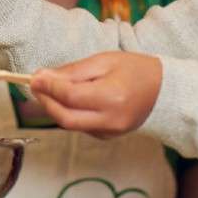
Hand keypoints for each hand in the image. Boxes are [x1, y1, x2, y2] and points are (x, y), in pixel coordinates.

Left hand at [30, 52, 162, 137]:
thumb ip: (74, 71)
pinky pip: (81, 127)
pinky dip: (69, 113)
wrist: (164, 91)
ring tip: (49, 90)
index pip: (70, 97)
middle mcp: (110, 120)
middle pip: (65, 118)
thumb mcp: (104, 61)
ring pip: (71, 125)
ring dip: (55, 108)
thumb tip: (43, 77)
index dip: (48, 88)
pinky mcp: (107, 136)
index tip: (34, 77)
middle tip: (36, 86)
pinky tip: (68, 100)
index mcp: (111, 97)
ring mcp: (109, 132)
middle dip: (45, 102)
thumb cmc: (135, 69)